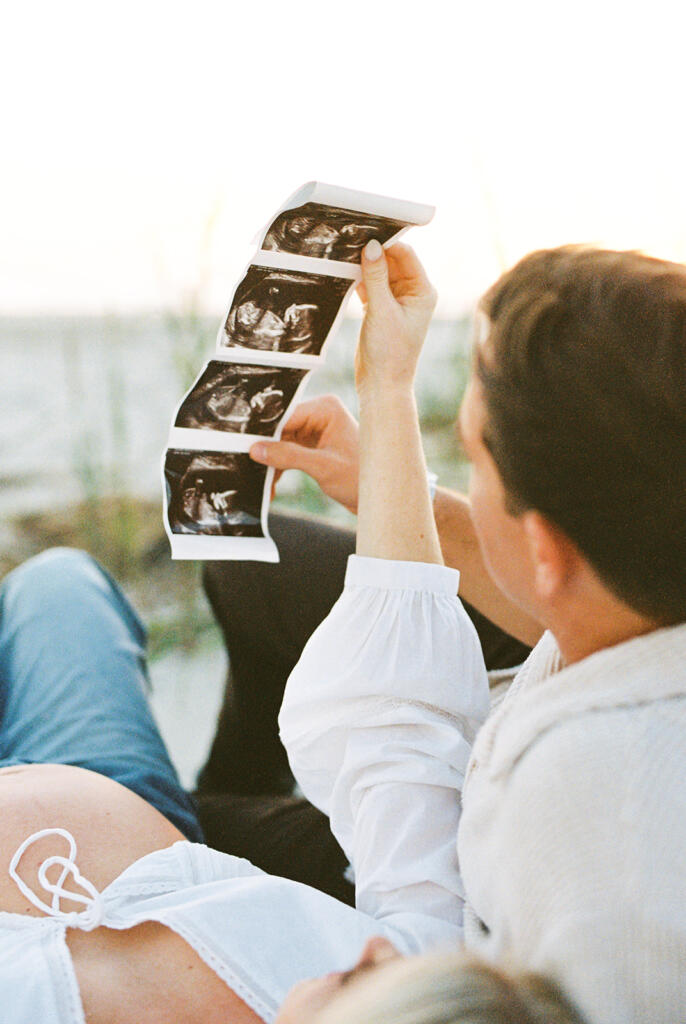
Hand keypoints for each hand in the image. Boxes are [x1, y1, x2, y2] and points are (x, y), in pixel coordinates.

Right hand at [250, 394, 359, 511]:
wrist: (380, 498)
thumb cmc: (361, 478)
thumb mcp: (323, 467)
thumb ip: (289, 456)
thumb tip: (256, 450)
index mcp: (326, 409)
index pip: (285, 415)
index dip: (264, 432)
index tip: (244, 446)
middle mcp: (320, 415)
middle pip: (280, 429)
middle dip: (266, 451)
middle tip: (248, 469)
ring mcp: (316, 431)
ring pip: (281, 443)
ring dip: (271, 464)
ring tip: (263, 486)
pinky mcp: (313, 446)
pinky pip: (287, 453)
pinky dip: (279, 469)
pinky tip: (271, 487)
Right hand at [355, 240, 436, 395]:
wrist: (381, 384)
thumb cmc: (389, 353)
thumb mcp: (381, 311)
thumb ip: (376, 277)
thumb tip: (371, 246)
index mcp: (422, 291)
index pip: (406, 255)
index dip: (386, 243)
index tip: (364, 233)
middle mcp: (412, 293)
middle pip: (391, 261)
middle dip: (372, 253)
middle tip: (349, 242)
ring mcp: (396, 301)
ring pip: (378, 273)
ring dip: (363, 267)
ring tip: (343, 256)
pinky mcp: (380, 308)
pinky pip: (369, 286)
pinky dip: (358, 281)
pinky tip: (343, 274)